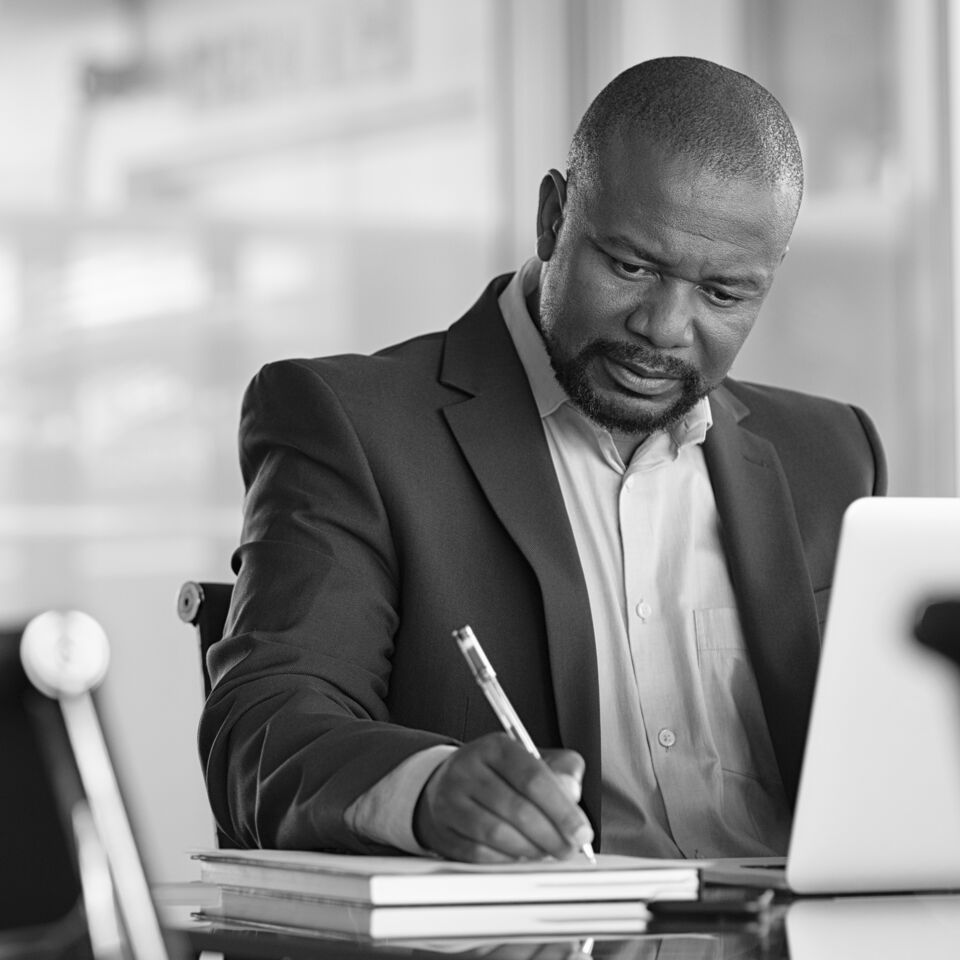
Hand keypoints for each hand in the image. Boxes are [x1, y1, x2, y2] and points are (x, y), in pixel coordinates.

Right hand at [413, 732, 594, 861]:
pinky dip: (505, 859)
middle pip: (516, 808)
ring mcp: (450, 800)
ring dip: (530, 849)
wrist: (448, 784)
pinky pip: (478, 853)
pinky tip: (519, 855)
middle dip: (551, 835)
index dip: (562, 809)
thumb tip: (572, 792)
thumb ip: (561, 770)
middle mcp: (468, 769)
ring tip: (546, 852)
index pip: (533, 777)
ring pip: (497, 833)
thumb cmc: (499, 775)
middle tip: (568, 849)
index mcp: (495, 747)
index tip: (581, 832)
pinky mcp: (442, 829)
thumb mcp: (531, 759)